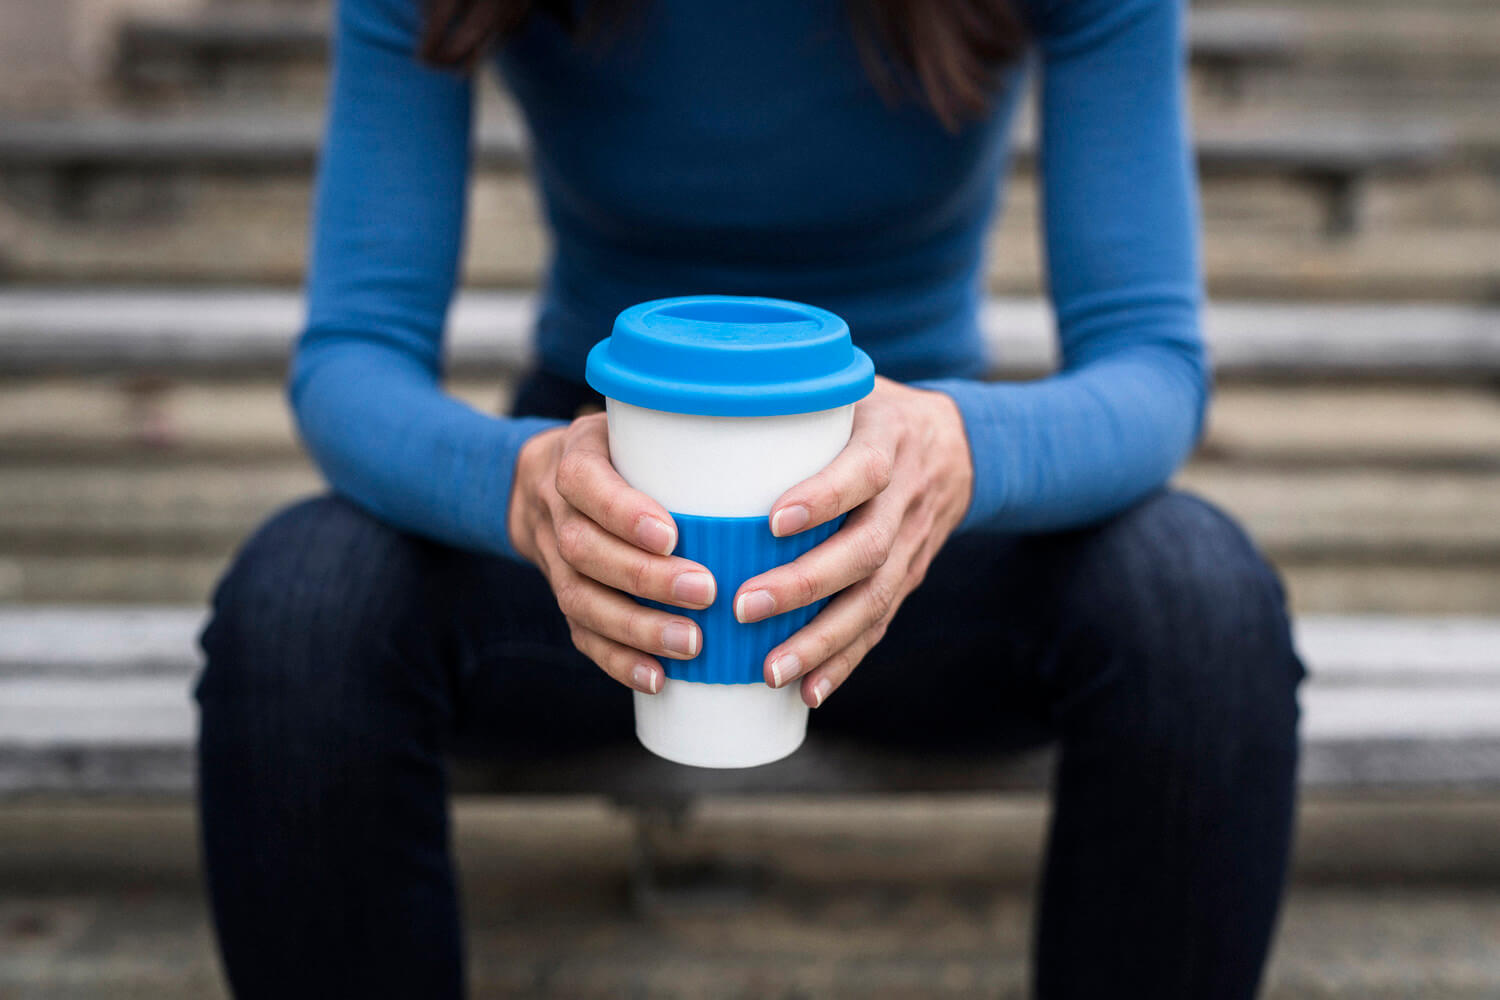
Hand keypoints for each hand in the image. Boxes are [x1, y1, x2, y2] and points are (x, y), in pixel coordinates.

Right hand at [508, 414, 716, 694]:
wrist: (544, 482)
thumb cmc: (622, 454)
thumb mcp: (640, 429)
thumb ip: (687, 439)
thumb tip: (780, 448)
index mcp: (574, 460)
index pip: (587, 483)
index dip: (624, 513)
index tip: (672, 534)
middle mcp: (556, 511)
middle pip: (585, 549)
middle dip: (645, 577)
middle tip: (706, 592)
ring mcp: (553, 560)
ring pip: (581, 599)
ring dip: (637, 627)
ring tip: (692, 643)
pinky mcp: (563, 597)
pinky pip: (582, 634)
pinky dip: (619, 661)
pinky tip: (657, 678)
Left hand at [732, 377, 972, 707]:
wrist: (960, 447)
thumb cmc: (871, 413)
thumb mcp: (847, 388)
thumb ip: (788, 394)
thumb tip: (697, 394)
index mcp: (888, 440)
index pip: (863, 470)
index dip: (824, 497)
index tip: (773, 521)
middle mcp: (905, 496)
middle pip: (866, 548)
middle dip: (806, 584)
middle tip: (745, 606)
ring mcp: (910, 544)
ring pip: (874, 599)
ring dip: (822, 640)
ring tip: (771, 670)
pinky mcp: (908, 579)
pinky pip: (879, 625)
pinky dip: (844, 662)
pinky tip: (808, 691)